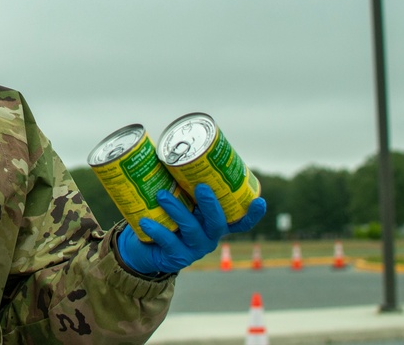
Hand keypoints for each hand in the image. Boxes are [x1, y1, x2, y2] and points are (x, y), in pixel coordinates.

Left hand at [117, 184, 266, 274]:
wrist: (143, 247)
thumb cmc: (163, 215)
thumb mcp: (175, 198)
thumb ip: (177, 179)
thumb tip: (167, 147)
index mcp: (213, 221)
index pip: (240, 220)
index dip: (252, 213)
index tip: (259, 200)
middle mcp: (209, 236)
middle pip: (217, 222)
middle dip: (211, 204)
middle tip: (201, 187)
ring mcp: (194, 249)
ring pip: (192, 230)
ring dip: (178, 211)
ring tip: (162, 195)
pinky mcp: (175, 257)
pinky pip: (169, 243)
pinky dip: (157, 230)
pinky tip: (145, 221)